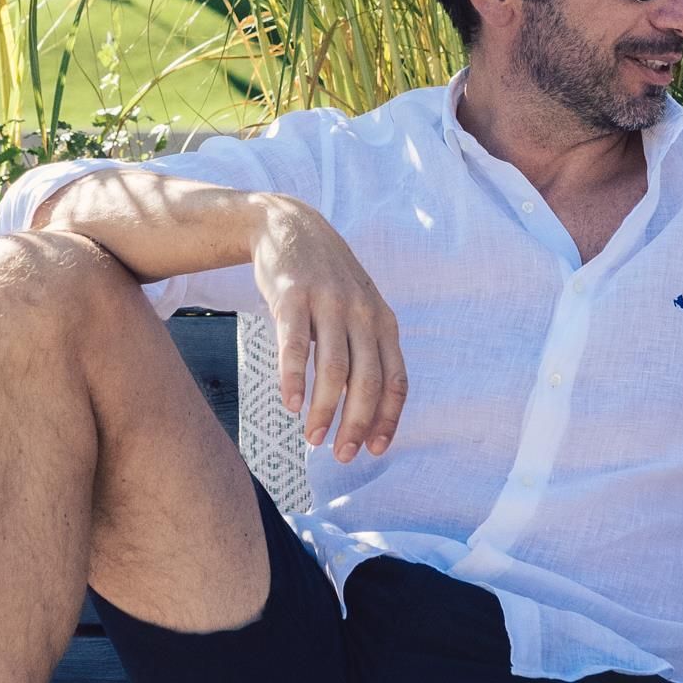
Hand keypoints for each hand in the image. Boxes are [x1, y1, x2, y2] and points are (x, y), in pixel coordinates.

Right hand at [253, 199, 407, 458]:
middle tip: (342, 455)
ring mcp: (328, 303)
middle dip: (356, 423)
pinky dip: (293, 379)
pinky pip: (295, 346)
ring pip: (333, 369)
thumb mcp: (359, 307)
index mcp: (382, 321)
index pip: (395, 380)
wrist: (288, 226)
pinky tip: (289, 404)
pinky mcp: (293, 297)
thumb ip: (366, 348)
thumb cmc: (325, 279)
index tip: (374, 449)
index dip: (387, 418)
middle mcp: (361, 313)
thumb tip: (369, 407)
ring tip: (313, 438)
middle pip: (367, 380)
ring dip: (324, 410)